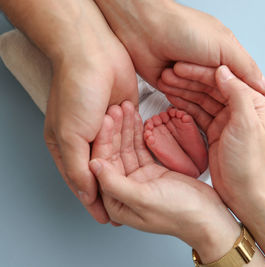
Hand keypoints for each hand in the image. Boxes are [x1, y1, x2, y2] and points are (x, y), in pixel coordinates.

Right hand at [41, 1, 137, 222]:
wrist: (93, 53)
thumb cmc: (76, 90)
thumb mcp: (70, 135)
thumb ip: (77, 168)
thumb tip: (87, 194)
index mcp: (67, 147)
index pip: (83, 183)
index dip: (96, 202)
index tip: (110, 219)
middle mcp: (86, 140)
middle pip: (104, 172)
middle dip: (117, 188)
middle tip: (133, 206)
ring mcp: (106, 128)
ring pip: (120, 156)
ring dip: (129, 169)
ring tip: (144, 188)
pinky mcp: (124, 116)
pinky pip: (132, 138)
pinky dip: (137, 148)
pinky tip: (148, 162)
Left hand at [89, 101, 240, 262]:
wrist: (207, 215)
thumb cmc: (180, 213)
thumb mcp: (144, 199)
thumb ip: (116, 184)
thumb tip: (93, 165)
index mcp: (116, 203)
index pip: (102, 166)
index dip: (104, 141)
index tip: (107, 120)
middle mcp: (123, 191)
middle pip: (113, 155)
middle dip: (115, 131)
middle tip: (117, 108)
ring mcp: (138, 181)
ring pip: (126, 149)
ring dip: (126, 129)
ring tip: (126, 108)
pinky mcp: (152, 173)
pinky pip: (140, 149)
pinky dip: (138, 134)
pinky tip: (136, 120)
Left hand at [94, 0, 264, 112]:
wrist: (144, 28)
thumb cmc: (183, 29)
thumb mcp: (223, 46)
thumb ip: (244, 67)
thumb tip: (264, 86)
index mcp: (227, 57)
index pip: (246, 83)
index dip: (254, 98)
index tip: (263, 116)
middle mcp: (211, 68)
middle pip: (223, 94)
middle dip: (221, 102)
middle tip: (229, 120)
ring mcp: (192, 78)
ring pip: (201, 99)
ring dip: (195, 97)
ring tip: (189, 92)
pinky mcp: (174, 85)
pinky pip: (182, 101)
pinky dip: (181, 102)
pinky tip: (179, 101)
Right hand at [158, 63, 264, 211]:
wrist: (244, 193)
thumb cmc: (249, 163)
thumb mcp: (246, 125)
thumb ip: (237, 94)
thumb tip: (222, 70)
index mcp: (253, 102)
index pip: (225, 78)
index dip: (201, 71)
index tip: (180, 66)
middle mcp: (240, 108)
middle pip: (212, 86)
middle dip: (189, 79)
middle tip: (167, 74)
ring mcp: (227, 119)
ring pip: (202, 98)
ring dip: (184, 90)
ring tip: (164, 83)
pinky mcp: (215, 130)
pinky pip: (197, 112)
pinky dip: (185, 104)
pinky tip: (171, 97)